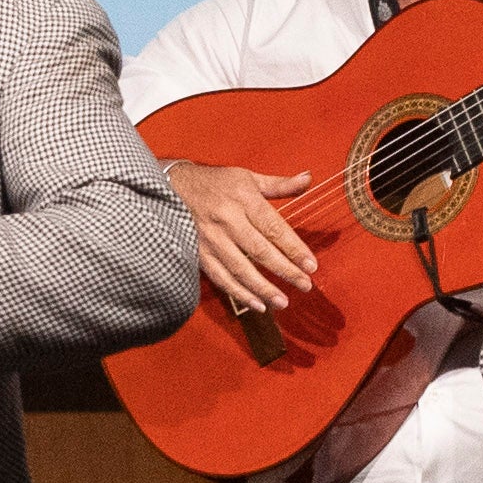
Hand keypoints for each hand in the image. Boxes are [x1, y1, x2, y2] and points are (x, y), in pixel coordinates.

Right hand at [164, 161, 316, 318]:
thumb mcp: (248, 178)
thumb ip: (280, 184)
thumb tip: (308, 179)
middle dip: (285, 271)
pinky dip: (239, 293)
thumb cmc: (215, 183)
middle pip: (260, 250)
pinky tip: (257, 304)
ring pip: (240, 269)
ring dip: (263, 288)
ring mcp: (211, 239)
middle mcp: (227, 219)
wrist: (171, 187)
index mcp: (243, 199)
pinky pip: (221, 278)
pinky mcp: (199, 253)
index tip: (311, 265)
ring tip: (283, 302)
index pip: (274, 227)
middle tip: (305, 285)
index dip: (294, 248)